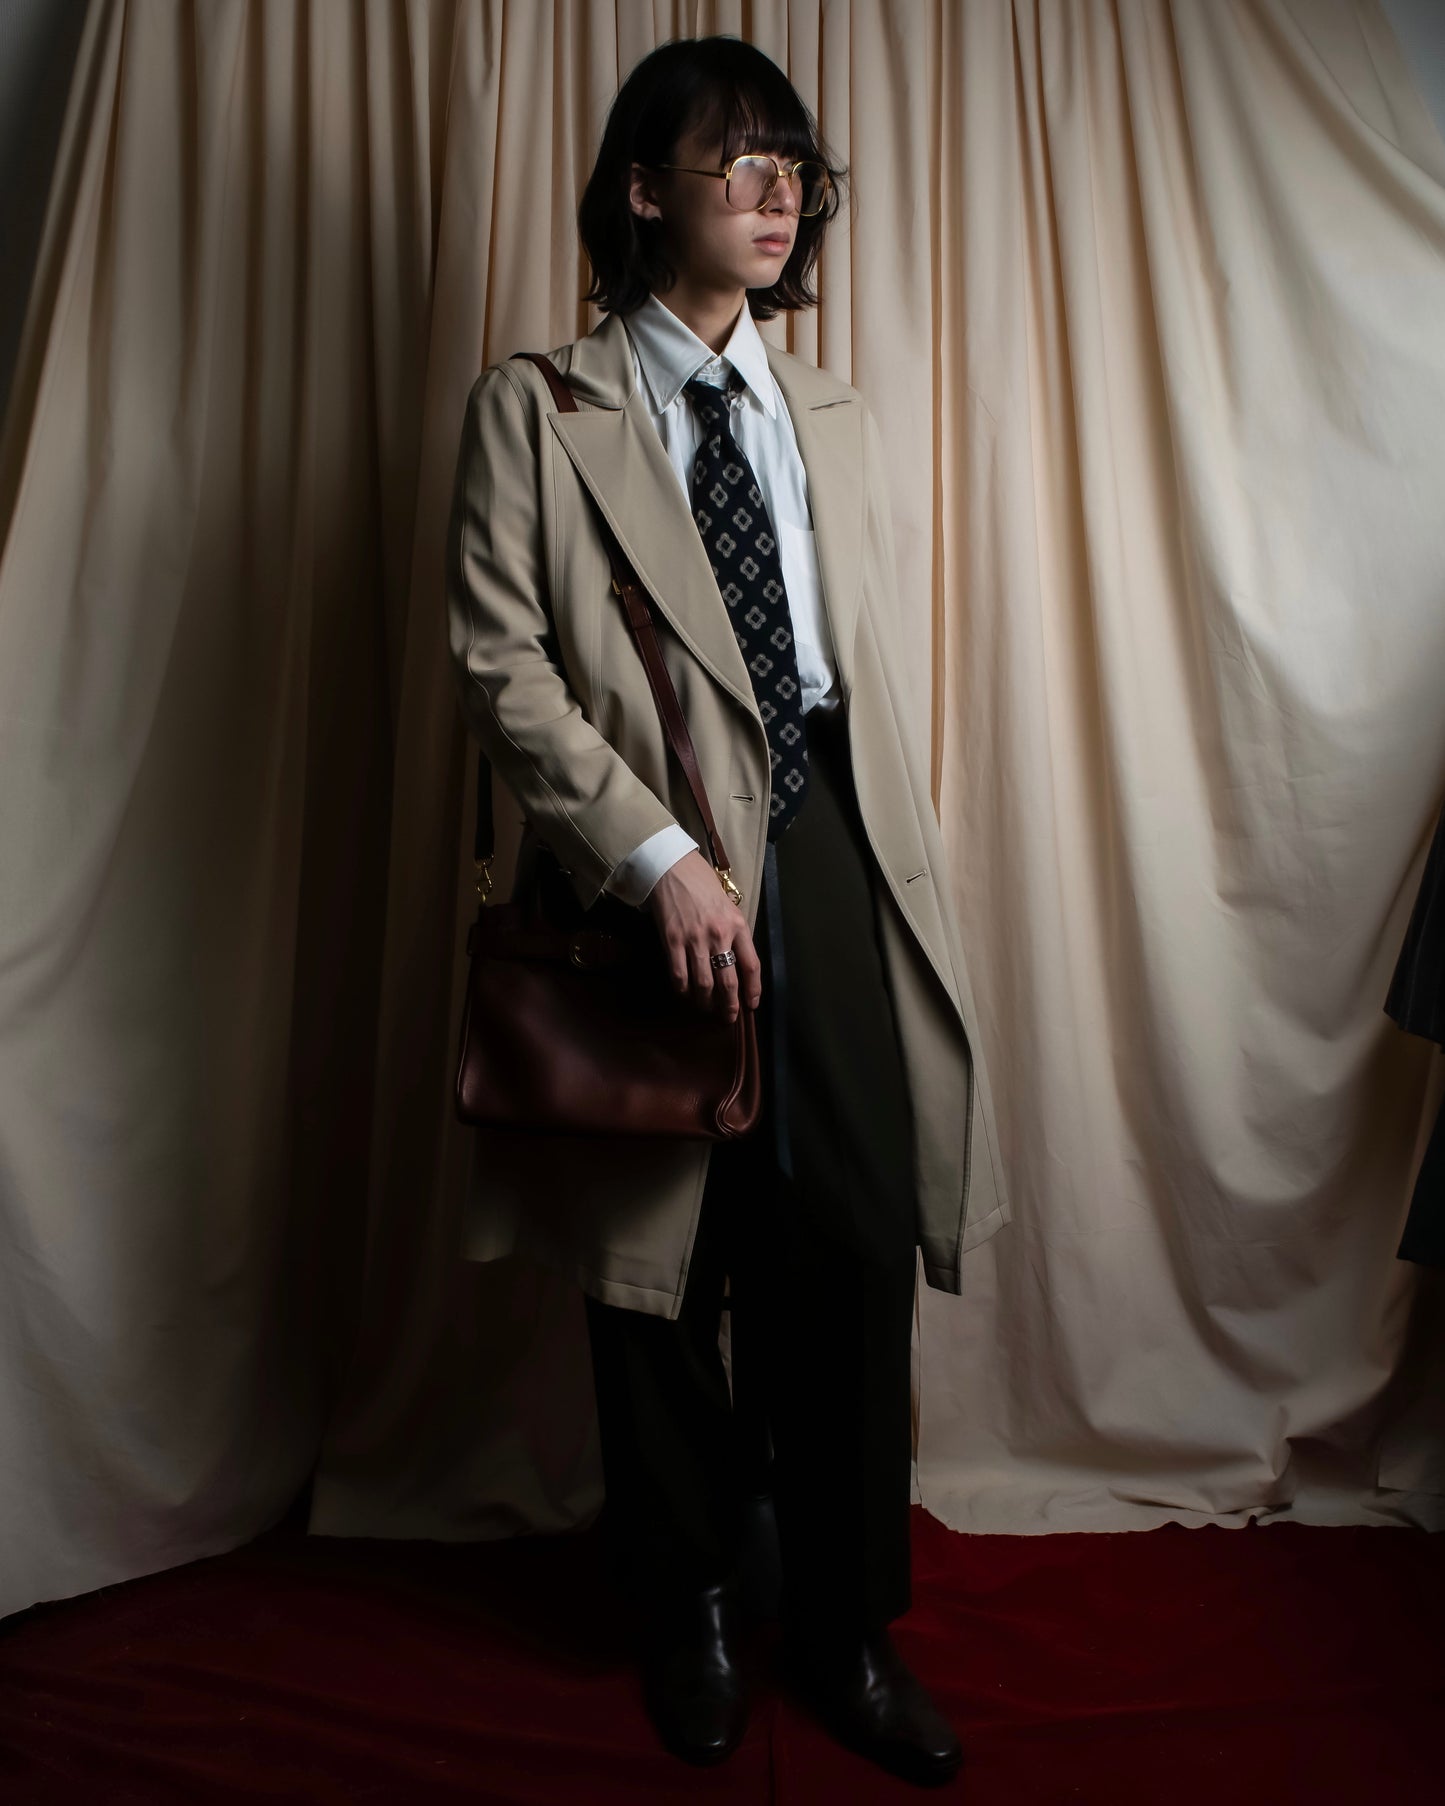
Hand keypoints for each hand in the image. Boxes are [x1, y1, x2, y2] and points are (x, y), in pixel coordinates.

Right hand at [647, 851, 761, 1023]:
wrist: (672, 868)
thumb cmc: (701, 884)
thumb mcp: (727, 905)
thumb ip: (733, 931)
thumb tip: (736, 960)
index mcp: (737, 925)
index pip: (751, 965)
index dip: (753, 990)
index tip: (751, 1004)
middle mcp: (719, 935)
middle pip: (728, 981)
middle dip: (729, 1005)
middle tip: (728, 1018)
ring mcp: (695, 939)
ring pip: (703, 984)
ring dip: (705, 1002)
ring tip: (705, 1009)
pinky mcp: (672, 940)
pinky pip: (679, 975)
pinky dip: (683, 990)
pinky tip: (685, 995)